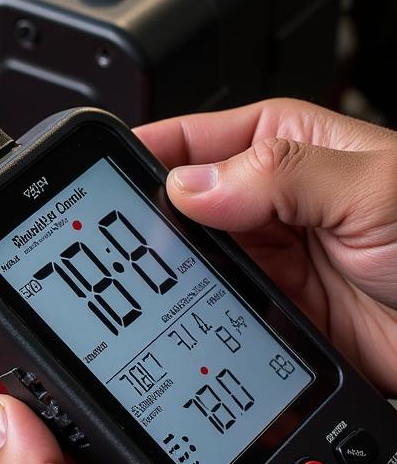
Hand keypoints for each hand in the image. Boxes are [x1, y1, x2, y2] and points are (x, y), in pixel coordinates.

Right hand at [133, 99, 396, 393]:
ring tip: (136, 289)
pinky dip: (185, 318)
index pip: (186, 140)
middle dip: (143, 224)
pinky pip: (209, 311)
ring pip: (186, 261)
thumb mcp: (373, 185)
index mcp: (279, 143)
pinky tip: (173, 323)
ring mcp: (264, 258)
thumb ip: (278, 175)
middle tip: (113, 248)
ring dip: (164, 275)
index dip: (138, 158)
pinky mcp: (268, 313)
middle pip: (174, 205)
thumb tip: (188, 185)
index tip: (95, 184)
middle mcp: (263, 198)